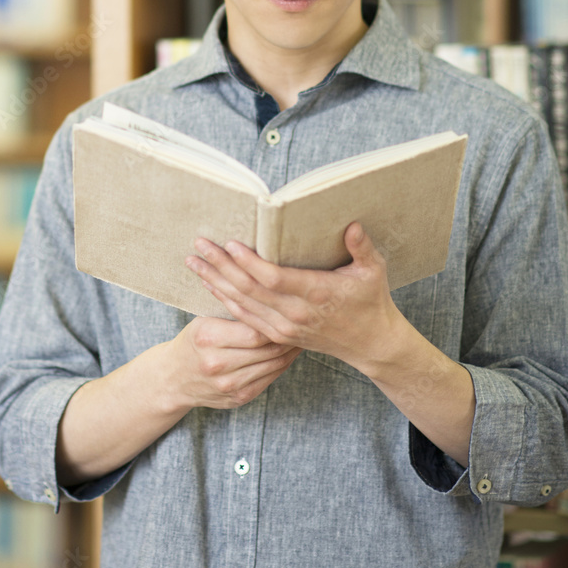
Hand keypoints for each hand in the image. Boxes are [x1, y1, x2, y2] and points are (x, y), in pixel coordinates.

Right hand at [164, 315, 300, 411]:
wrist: (174, 378)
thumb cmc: (194, 341)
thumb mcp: (204, 320)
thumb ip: (233, 312)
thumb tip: (268, 295)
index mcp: (208, 338)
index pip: (254, 331)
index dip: (275, 322)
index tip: (289, 311)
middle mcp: (218, 364)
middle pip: (267, 349)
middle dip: (288, 336)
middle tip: (303, 322)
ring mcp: (229, 385)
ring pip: (273, 365)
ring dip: (290, 351)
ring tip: (300, 335)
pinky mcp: (239, 398)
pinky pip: (269, 379)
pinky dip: (282, 365)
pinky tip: (289, 352)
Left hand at [186, 222, 403, 375]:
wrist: (370, 343)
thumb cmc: (371, 301)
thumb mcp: (373, 271)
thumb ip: (362, 247)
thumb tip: (352, 224)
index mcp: (316, 293)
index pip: (273, 279)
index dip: (248, 263)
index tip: (229, 244)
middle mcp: (295, 313)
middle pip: (249, 290)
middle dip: (221, 266)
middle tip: (200, 245)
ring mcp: (284, 326)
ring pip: (241, 304)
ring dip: (215, 281)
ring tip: (194, 261)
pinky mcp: (279, 334)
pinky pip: (245, 316)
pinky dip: (223, 300)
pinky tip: (209, 284)